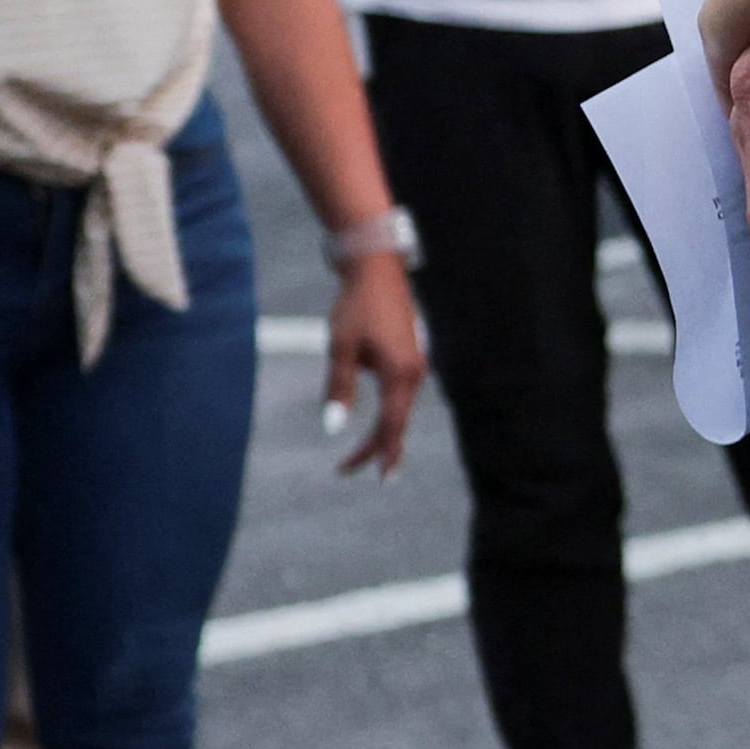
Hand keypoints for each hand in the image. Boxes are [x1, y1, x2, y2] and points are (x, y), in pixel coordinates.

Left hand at [319, 254, 427, 475]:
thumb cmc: (356, 307)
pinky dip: (388, 412)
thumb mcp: (340, 348)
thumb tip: (334, 428)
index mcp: (399, 374)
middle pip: (396, 422)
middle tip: (350, 471)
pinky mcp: (410, 356)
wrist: (376, 270)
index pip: (390, 426)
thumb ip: (339, 389)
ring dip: (381, 431)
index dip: (377, 453)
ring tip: (358, 455)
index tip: (372, 478)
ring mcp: (415, 364)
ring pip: (399, 409)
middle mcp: (414, 373)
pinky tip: (378, 421)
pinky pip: (400, 394)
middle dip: (376, 449)